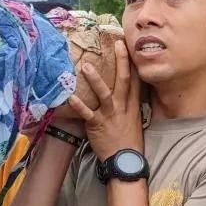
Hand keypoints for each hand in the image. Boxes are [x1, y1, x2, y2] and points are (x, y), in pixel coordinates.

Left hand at [68, 40, 142, 161]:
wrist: (125, 160)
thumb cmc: (129, 141)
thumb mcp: (134, 120)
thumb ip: (129, 105)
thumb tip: (125, 93)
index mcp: (132, 105)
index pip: (135, 80)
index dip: (133, 63)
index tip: (130, 47)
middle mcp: (123, 107)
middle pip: (123, 81)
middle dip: (121, 62)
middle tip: (117, 45)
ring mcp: (110, 115)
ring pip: (104, 93)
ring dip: (95, 79)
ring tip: (86, 65)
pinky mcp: (97, 125)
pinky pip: (87, 113)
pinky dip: (79, 105)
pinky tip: (70, 96)